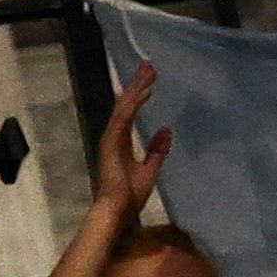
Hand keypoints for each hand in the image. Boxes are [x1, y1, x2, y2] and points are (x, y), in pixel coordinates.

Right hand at [87, 59, 171, 232]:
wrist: (117, 212)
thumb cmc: (130, 197)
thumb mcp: (151, 169)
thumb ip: (157, 150)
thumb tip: (166, 130)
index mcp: (122, 142)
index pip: (131, 111)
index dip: (140, 93)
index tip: (150, 78)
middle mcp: (114, 136)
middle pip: (126, 104)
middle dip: (137, 84)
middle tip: (149, 65)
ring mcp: (111, 139)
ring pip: (124, 107)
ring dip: (136, 88)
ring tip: (149, 71)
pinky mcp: (111, 143)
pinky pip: (124, 118)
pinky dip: (134, 103)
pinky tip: (145, 91)